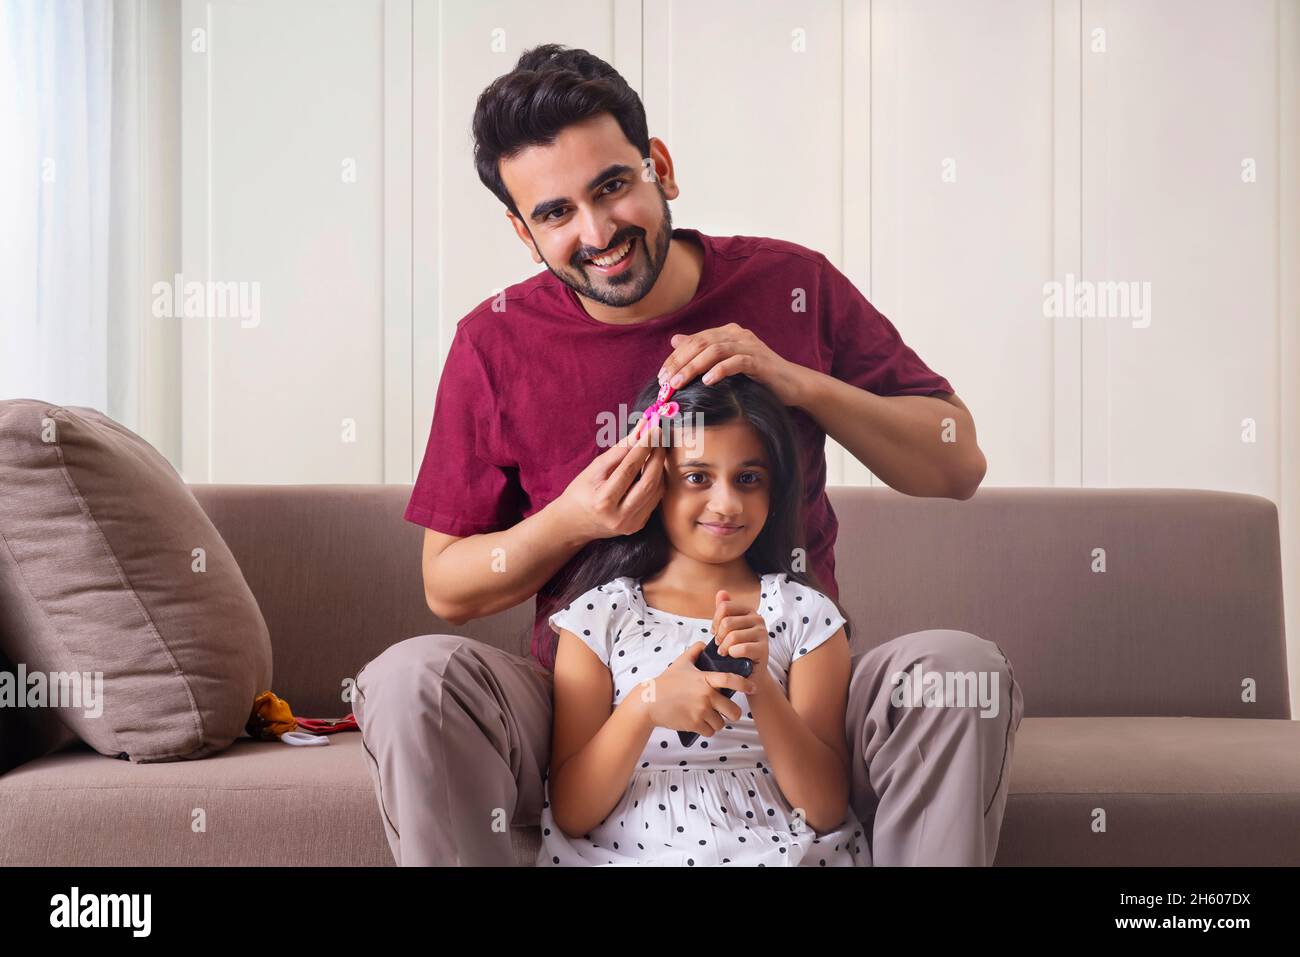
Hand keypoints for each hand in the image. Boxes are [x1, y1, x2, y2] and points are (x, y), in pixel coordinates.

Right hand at [556, 421, 665, 541]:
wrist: (573, 523)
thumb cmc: (581, 492)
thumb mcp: (594, 469)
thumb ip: (619, 450)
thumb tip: (640, 429)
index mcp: (603, 501)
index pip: (629, 469)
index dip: (643, 447)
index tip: (652, 429)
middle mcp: (619, 516)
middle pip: (648, 482)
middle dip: (657, 457)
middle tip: (660, 438)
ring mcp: (630, 524)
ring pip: (656, 491)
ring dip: (659, 468)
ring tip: (657, 450)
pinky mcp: (637, 526)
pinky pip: (654, 500)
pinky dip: (656, 481)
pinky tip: (653, 468)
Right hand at [638, 641, 756, 737]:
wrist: (649, 701)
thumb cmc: (666, 682)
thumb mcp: (680, 663)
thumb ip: (694, 651)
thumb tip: (704, 644)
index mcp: (705, 679)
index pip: (730, 680)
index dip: (745, 684)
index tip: (752, 687)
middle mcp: (706, 695)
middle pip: (733, 710)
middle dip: (733, 713)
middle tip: (728, 712)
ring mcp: (701, 711)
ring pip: (721, 723)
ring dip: (718, 722)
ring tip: (710, 717)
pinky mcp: (694, 724)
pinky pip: (710, 732)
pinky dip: (708, 730)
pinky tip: (702, 724)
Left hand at [657, 324, 808, 406]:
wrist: (792, 384)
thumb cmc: (758, 376)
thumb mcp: (727, 362)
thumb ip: (703, 351)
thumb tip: (675, 340)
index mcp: (727, 332)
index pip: (694, 340)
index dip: (675, 357)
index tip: (661, 376)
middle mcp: (737, 334)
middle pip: (701, 343)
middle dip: (679, 362)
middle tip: (665, 382)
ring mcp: (750, 346)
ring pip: (715, 351)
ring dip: (693, 367)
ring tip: (679, 384)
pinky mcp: (760, 361)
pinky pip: (737, 362)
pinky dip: (720, 371)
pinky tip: (707, 382)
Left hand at [711, 589, 771, 690]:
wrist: (750, 672)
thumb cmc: (736, 648)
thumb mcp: (728, 628)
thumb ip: (724, 610)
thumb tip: (721, 592)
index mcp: (749, 610)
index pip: (724, 607)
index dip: (715, 621)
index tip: (716, 632)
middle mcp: (758, 619)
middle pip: (727, 622)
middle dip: (719, 636)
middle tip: (719, 645)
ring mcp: (763, 634)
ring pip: (733, 636)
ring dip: (724, 647)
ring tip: (724, 652)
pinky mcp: (764, 649)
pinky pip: (741, 648)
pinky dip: (732, 654)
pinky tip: (733, 656)